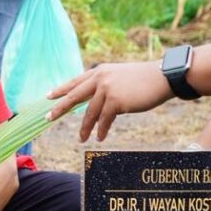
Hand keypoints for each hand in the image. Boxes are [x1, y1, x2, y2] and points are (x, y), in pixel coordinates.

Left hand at [48, 61, 172, 141]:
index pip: (75, 82)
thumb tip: (95, 102)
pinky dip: (101, 130)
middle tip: (47, 118)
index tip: (48, 96)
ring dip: (85, 128)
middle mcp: (100, 79)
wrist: (163, 77)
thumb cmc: (144, 79)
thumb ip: (106, 85)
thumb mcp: (120, 76)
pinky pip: (104, 120)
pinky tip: (99, 138)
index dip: (61, 89)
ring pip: (90, 113)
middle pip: (74, 96)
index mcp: (100, 71)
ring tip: (82, 139)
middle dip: (60, 108)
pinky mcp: (116, 101)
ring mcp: (107, 90)